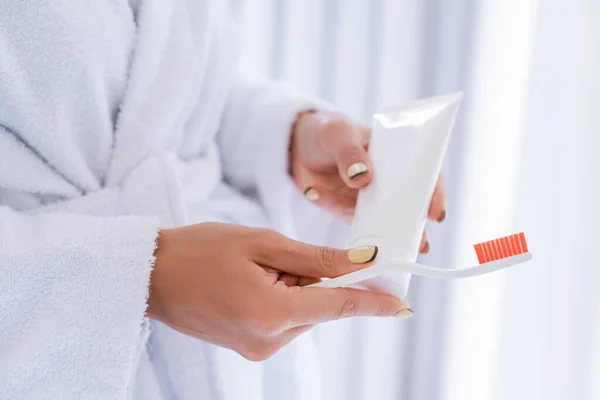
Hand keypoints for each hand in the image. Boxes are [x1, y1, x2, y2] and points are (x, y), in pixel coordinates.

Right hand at [147, 223, 410, 360]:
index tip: (402, 302)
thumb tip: (361, 264)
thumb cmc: (200, 251)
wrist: (152, 275)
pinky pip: (286, 320)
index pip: (338, 306)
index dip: (373, 302)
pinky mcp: (251, 347)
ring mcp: (258, 348)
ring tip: (257, 268)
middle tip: (282, 257)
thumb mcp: (261, 244)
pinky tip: (254, 282)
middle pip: (321, 308)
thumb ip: (316, 258)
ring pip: (304, 314)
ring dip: (297, 288)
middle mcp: (268, 340)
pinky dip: (284, 298)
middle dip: (317, 280)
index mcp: (271, 313)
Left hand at [290, 110, 445, 253]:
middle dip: (418, 225)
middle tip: (421, 243)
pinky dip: (366, 240)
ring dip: (396, 239)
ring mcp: (369, 198)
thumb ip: (349, 153)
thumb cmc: (324, 131)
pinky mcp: (349, 212)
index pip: (423, 173)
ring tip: (400, 255)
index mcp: (393, 154)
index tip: (435, 212)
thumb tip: (362, 177)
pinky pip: (360, 227)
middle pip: (410, 204)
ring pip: (389, 221)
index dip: (434, 193)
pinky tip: (369, 252)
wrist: (294, 146)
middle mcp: (387, 179)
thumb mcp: (337, 135)